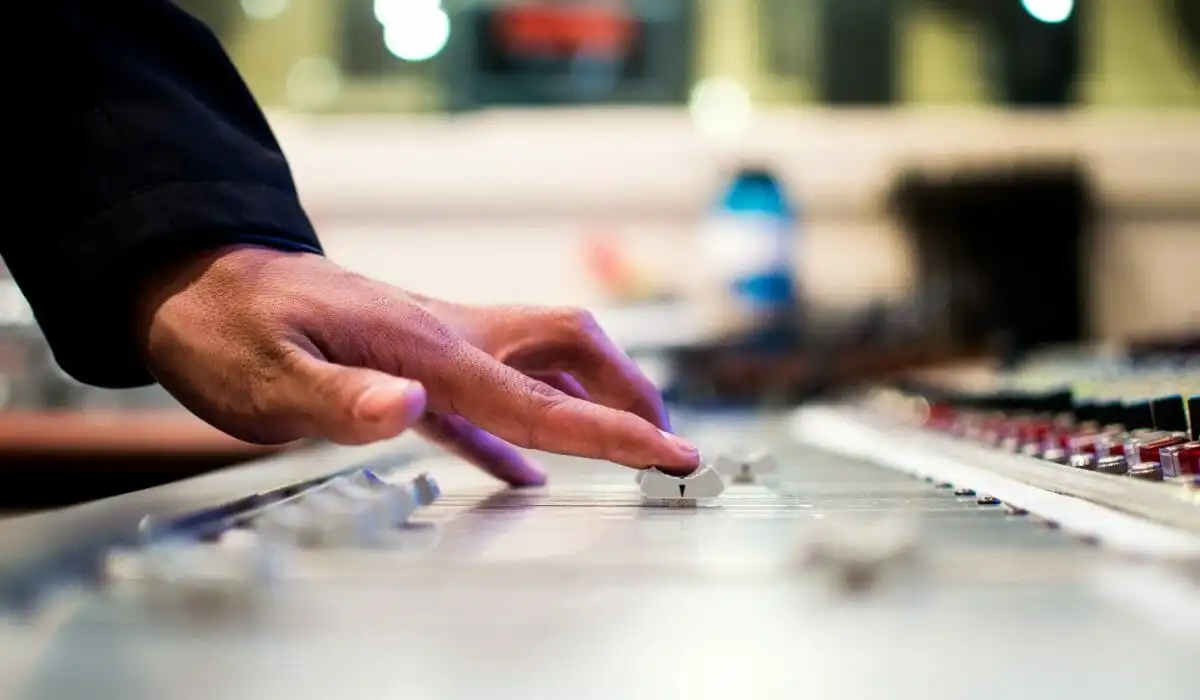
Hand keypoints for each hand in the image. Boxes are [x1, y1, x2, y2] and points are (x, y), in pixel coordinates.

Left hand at [135, 245, 699, 485]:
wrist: (196, 279)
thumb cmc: (226, 328)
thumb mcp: (264, 376)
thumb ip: (340, 397)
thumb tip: (412, 405)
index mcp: (425, 347)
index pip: (537, 399)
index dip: (611, 429)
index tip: (671, 452)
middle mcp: (446, 337)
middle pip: (567, 348)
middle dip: (625, 390)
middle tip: (663, 436)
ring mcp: (433, 344)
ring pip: (539, 361)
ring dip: (589, 397)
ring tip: (623, 438)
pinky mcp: (410, 360)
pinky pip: (486, 396)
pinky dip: (520, 430)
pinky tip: (525, 466)